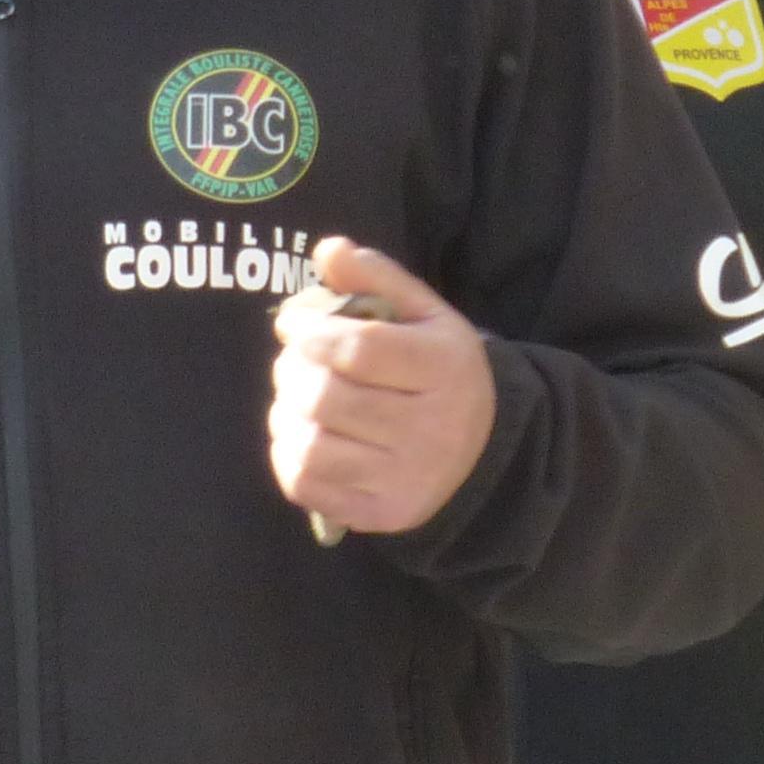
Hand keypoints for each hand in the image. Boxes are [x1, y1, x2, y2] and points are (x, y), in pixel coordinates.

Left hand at [268, 238, 494, 537]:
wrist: (479, 450)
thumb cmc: (436, 370)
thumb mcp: (422, 314)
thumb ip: (376, 276)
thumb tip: (326, 249)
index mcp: (444, 369)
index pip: (358, 349)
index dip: (310, 332)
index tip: (293, 324)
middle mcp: (431, 429)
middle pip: (327, 398)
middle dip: (291, 372)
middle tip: (292, 362)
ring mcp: (407, 478)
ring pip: (311, 444)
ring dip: (283, 414)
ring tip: (292, 399)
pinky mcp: (382, 513)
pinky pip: (307, 486)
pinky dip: (286, 455)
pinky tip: (298, 435)